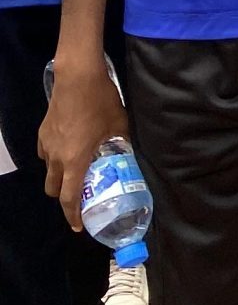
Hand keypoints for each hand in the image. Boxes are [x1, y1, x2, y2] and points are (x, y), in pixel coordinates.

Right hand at [38, 54, 127, 228]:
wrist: (78, 78)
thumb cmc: (102, 103)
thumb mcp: (119, 126)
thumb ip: (121, 144)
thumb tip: (128, 154)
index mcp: (75, 160)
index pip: (69, 198)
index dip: (72, 215)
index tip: (78, 226)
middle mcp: (56, 157)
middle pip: (53, 189)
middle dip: (63, 198)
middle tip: (80, 196)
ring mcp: (46, 145)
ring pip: (48, 171)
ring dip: (60, 176)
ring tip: (77, 171)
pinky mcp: (42, 134)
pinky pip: (45, 154)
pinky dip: (55, 158)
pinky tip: (69, 149)